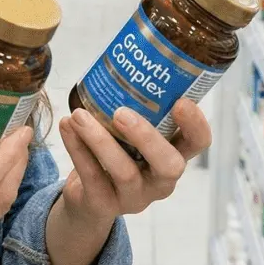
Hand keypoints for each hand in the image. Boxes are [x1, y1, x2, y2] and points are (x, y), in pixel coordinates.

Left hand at [56, 101, 210, 222]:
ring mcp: (134, 197)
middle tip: (121, 113)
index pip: (197, 144)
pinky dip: (76, 149)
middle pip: (168, 165)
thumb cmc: (117, 155)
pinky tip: (66, 127)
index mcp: (173, 156)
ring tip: (78, 115)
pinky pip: (92, 177)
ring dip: (99, 140)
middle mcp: (160, 181)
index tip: (181, 101)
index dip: (195, 125)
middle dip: (146, 137)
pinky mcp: (104, 204)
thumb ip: (135, 109)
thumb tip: (122, 60)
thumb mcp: (131, 136)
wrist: (90, 199)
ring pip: (124, 171)